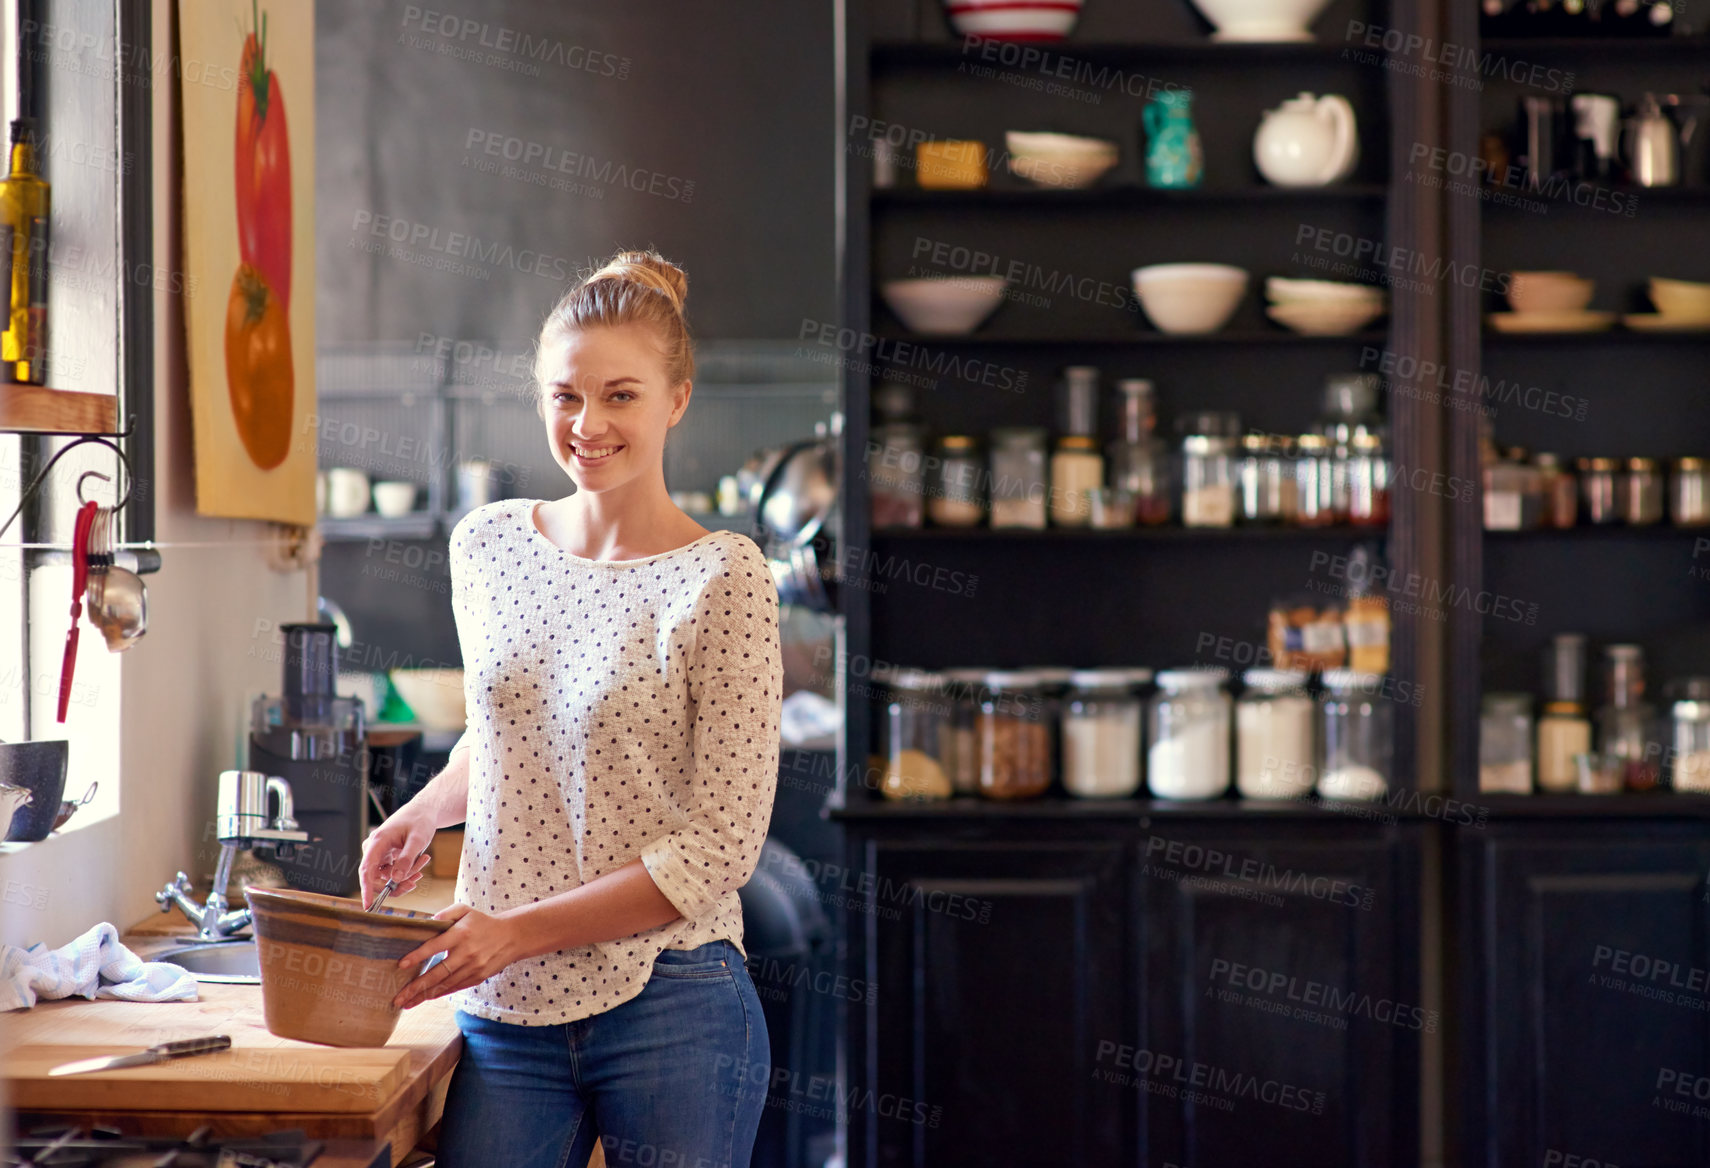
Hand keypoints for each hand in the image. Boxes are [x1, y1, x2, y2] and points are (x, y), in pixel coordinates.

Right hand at [358, 803, 436, 909]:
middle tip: (417, 879)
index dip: (366, 889)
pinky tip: (421, 861)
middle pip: (377, 879)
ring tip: (424, 859)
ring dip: (407, 875)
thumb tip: (396, 880)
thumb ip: (407, 859)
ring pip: (388, 878)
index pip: (366, 870)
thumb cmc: (419, 821)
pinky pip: (393, 873)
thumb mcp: (418, 839)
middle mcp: (373, 850)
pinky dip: (407, 872)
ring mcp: (378, 855)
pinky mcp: (385, 858)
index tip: (367, 906)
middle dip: (398, 883)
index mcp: (377, 842)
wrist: (423, 812)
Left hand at [392, 903, 520, 1009]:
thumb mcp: (466, 910)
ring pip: (445, 985)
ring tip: (407, 1003)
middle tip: (398, 997)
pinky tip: (426, 997)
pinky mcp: (478, 977)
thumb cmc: (484, 923)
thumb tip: (426, 923)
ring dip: (424, 995)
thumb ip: (445, 914)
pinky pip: (455, 987)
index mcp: (461, 933)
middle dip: (415, 987)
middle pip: (437, 973)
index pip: (435, 946)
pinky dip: (440, 993)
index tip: (401, 964)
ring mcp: (473, 967)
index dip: (417, 956)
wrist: (512, 937)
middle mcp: (466, 953)